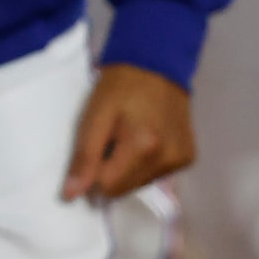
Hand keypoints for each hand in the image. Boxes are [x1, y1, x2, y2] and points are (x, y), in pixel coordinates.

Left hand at [63, 63, 195, 200]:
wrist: (157, 62)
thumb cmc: (119, 86)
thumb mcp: (94, 116)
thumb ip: (84, 157)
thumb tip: (70, 196)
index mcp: (143, 147)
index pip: (107, 188)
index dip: (94, 173)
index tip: (94, 150)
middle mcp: (167, 159)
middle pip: (125, 190)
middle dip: (112, 171)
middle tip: (112, 139)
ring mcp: (181, 160)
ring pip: (140, 184)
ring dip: (128, 169)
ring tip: (129, 136)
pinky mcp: (188, 158)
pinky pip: (157, 175)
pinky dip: (146, 164)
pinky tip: (146, 139)